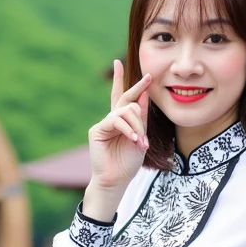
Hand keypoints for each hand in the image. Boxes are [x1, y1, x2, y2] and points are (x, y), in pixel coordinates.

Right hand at [87, 60, 150, 191]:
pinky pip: (116, 121)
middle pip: (124, 97)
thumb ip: (141, 118)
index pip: (123, 97)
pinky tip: (133, 140)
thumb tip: (143, 95)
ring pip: (126, 112)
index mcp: (122, 121)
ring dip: (137, 126)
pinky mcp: (97, 130)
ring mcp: (104, 124)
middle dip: (136, 87)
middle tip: (147, 78)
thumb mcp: (141, 137)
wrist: (117, 180)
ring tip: (141, 142)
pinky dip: (128, 130)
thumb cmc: (128, 162)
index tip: (128, 66)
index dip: (125, 82)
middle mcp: (112, 120)